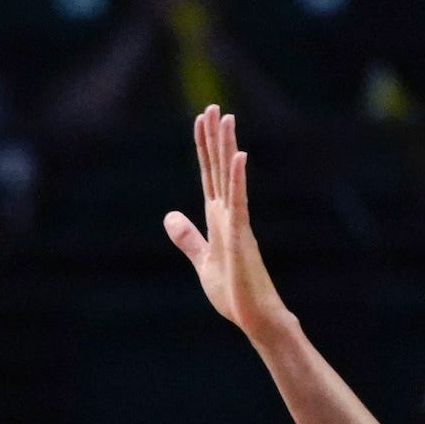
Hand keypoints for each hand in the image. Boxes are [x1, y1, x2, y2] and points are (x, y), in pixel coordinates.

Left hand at [163, 109, 295, 347]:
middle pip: (219, 168)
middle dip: (215, 138)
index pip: (207, 175)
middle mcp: (229, 215)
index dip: (203, 148)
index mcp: (218, 219)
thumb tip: (170, 216)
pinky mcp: (241, 238)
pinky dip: (237, 180)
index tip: (201, 120)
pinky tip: (239, 157)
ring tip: (227, 118)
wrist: (255, 317)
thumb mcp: (202, 260)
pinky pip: (239, 203)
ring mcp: (237, 224)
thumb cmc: (234, 292)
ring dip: (228, 148)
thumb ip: (188, 237)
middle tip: (214, 106)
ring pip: (230, 178)